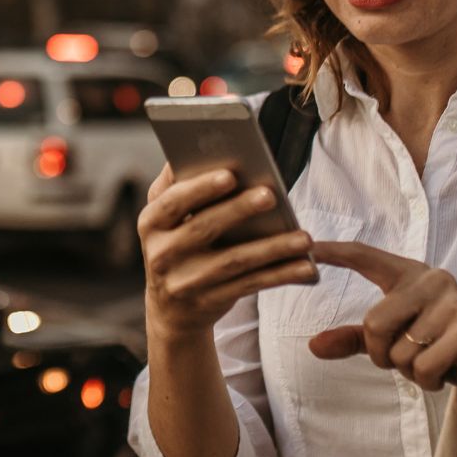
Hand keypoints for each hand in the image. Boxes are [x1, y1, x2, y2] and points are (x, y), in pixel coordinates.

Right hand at [139, 164, 319, 342]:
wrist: (170, 311)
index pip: (172, 202)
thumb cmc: (175, 247)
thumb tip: (196, 145)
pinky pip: (251, 285)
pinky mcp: (211, 302)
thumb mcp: (163, 219)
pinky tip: (306, 267)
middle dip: (238, 210)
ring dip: (272, 248)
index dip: (200, 189)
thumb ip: (175, 185)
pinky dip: (280, 276)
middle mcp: (162, 254)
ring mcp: (186, 282)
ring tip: (304, 237)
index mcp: (150, 223)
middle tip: (270, 194)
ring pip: (234, 262)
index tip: (229, 174)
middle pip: (204, 228)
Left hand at [306, 241, 456, 407]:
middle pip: (375, 323)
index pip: (366, 256)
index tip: (309, 245)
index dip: (336, 252)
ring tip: (433, 360)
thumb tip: (313, 346)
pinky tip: (446, 371)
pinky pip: (424, 366)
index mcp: (409, 275)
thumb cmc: (438, 345)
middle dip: (382, 355)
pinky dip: (427, 380)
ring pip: (400, 351)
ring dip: (410, 370)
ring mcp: (453, 302)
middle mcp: (432, 280)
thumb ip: (356, 339)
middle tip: (406, 359)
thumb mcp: (395, 340)